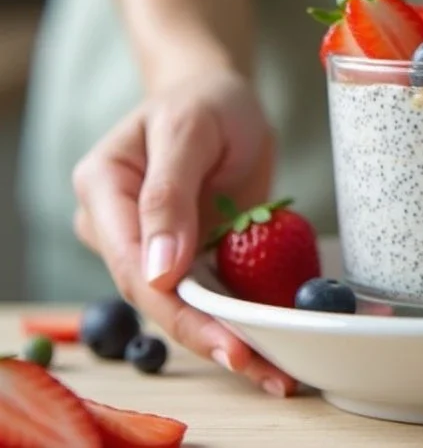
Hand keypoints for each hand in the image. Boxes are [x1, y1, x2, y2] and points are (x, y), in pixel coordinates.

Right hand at [72, 69, 296, 396]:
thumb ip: (169, 195)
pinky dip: (238, 319)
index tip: (227, 341)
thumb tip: (158, 272)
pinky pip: (207, 292)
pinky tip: (272, 345)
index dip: (178, 312)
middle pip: (156, 298)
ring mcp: (149, 246)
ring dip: (227, 340)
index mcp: (102, 190)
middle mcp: (116, 228)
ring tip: (275, 371)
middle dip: (208, 339)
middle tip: (263, 369)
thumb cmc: (203, 101)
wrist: (217, 96)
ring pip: (181, 305)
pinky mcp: (183, 255)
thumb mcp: (189, 130)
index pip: (134, 266)